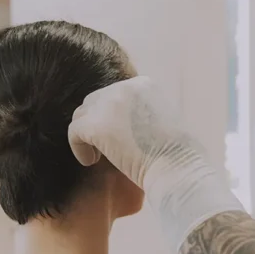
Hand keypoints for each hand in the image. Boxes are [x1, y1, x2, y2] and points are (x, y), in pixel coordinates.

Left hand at [68, 76, 241, 250]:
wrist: (178, 168)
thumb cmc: (180, 155)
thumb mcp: (167, 121)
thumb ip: (144, 113)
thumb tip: (127, 124)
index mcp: (144, 84)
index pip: (115, 94)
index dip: (113, 117)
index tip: (120, 136)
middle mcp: (125, 88)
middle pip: (95, 101)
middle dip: (97, 123)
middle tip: (105, 147)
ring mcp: (109, 104)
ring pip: (82, 115)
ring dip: (87, 134)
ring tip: (98, 156)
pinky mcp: (95, 125)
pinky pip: (74, 132)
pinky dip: (79, 148)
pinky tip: (90, 162)